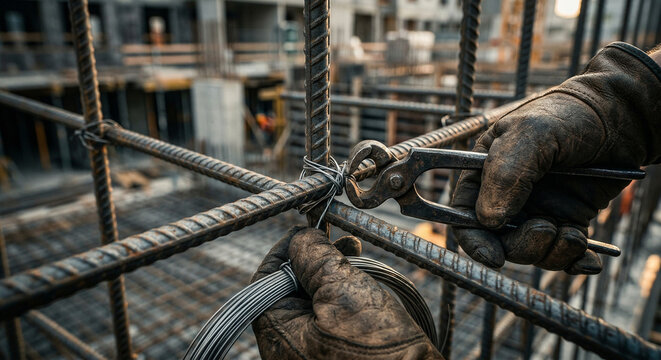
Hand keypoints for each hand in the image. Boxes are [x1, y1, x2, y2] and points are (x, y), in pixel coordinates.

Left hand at [251, 227, 440, 359]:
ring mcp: (314, 351)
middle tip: (341, 242)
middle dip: (314, 260)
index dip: (287, 250)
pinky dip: (344, 295)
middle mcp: (290, 347)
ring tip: (358, 257)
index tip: (307, 231)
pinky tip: (364, 282)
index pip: (266, 280)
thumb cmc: (378, 349)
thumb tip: (301, 238)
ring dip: (333, 274)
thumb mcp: (342, 290)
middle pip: (290, 288)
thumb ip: (314, 258)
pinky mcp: (337, 353)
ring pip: (313, 300)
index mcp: (279, 335)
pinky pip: (331, 317)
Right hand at [451, 42, 660, 273]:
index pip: (465, 215)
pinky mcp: (568, 220)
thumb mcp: (530, 133)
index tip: (494, 257)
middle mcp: (508, 196)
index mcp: (485, 173)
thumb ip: (506, 173)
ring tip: (574, 234)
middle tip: (546, 229)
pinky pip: (563, 253)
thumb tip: (489, 219)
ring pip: (532, 252)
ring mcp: (538, 210)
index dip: (474, 241)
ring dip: (551, 253)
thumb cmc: (567, 115)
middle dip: (522, 246)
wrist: (620, 117)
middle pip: (499, 241)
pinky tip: (590, 260)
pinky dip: (575, 262)